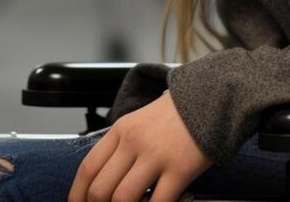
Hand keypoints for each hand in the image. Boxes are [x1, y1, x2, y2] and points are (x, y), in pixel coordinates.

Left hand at [68, 91, 211, 201]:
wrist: (211, 97)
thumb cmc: (176, 115)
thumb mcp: (139, 122)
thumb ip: (121, 148)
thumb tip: (104, 182)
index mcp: (120, 130)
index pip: (88, 168)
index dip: (78, 195)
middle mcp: (134, 142)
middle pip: (100, 189)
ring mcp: (156, 155)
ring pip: (123, 198)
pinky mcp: (180, 169)